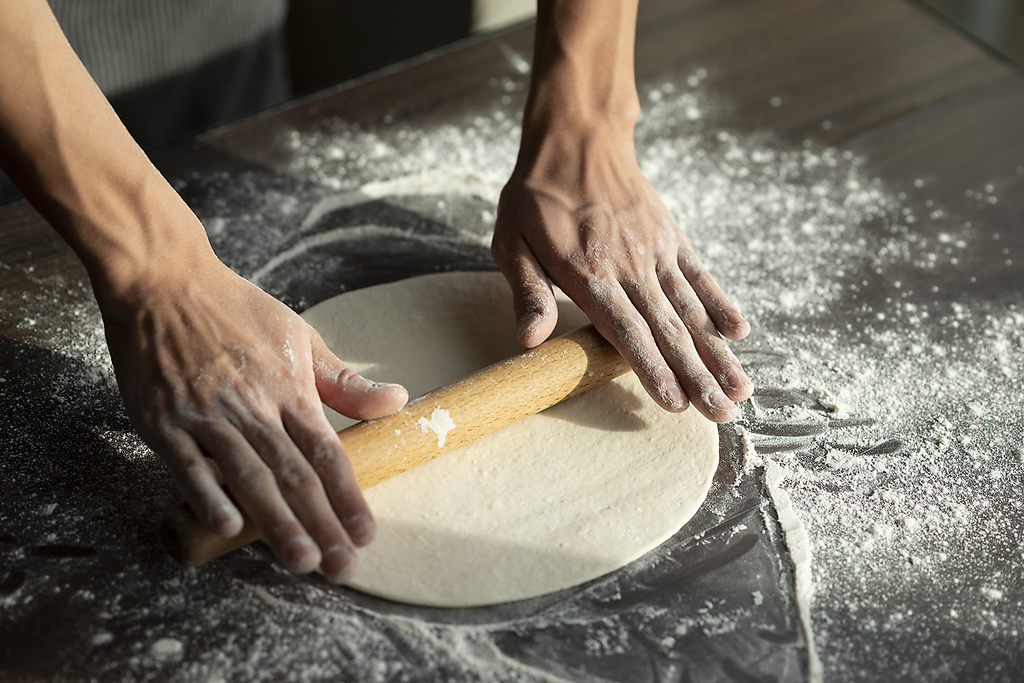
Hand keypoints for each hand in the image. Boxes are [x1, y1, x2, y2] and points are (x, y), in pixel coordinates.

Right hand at [97, 256, 407, 580]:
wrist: (165, 281)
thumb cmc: (236, 309)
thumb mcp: (300, 336)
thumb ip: (344, 381)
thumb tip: (398, 401)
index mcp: (288, 388)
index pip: (326, 453)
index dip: (347, 496)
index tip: (365, 534)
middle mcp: (251, 406)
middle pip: (293, 474)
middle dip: (320, 524)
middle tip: (340, 566)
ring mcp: (206, 414)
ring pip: (248, 476)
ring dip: (275, 521)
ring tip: (300, 560)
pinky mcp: (164, 420)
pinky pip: (188, 465)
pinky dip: (207, 495)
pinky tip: (229, 525)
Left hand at [492, 131, 751, 421]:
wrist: (576, 138)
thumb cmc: (537, 198)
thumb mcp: (512, 242)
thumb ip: (528, 291)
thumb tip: (530, 340)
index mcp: (589, 274)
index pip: (625, 330)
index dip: (651, 368)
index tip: (676, 403)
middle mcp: (630, 267)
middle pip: (668, 329)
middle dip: (697, 376)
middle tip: (723, 415)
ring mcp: (656, 252)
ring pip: (691, 309)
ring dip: (716, 352)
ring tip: (740, 390)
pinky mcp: (672, 238)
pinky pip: (700, 274)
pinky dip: (720, 302)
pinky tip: (739, 332)